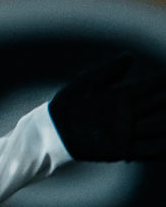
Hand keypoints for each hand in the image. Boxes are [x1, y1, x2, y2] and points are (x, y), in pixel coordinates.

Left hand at [49, 50, 165, 161]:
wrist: (52, 132)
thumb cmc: (66, 105)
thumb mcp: (87, 83)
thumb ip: (108, 71)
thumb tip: (130, 56)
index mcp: (121, 96)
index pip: (149, 87)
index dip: (161, 82)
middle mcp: (127, 114)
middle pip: (157, 106)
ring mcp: (125, 132)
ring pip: (156, 128)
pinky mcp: (119, 150)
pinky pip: (145, 151)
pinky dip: (158, 149)